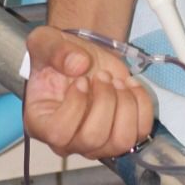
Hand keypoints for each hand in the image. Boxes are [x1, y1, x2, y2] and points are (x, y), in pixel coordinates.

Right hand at [24, 25, 154, 158]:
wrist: (82, 58)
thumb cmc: (59, 56)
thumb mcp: (45, 42)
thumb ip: (55, 50)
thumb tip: (78, 65)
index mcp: (42, 123)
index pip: (60, 133)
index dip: (75, 107)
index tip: (82, 81)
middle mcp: (69, 141)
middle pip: (93, 138)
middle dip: (104, 101)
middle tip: (102, 75)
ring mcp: (98, 142)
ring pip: (121, 141)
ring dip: (125, 105)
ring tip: (117, 81)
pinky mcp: (122, 133)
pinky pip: (141, 132)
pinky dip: (142, 106)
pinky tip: (131, 84)